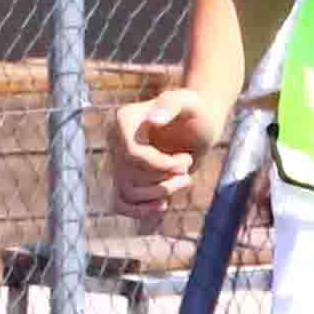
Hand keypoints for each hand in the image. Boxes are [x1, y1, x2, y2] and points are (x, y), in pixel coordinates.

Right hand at [114, 79, 226, 210]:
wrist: (198, 126)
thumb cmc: (196, 111)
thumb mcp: (190, 102)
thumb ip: (172, 104)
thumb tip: (153, 119)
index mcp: (124, 120)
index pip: (133, 155)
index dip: (161, 166)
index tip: (186, 160)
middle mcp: (115, 141)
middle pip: (131, 176)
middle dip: (165, 178)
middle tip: (188, 164)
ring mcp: (119, 161)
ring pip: (129, 192)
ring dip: (162, 192)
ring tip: (186, 179)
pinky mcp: (128, 178)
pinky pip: (121, 203)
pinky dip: (139, 210)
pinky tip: (163, 206)